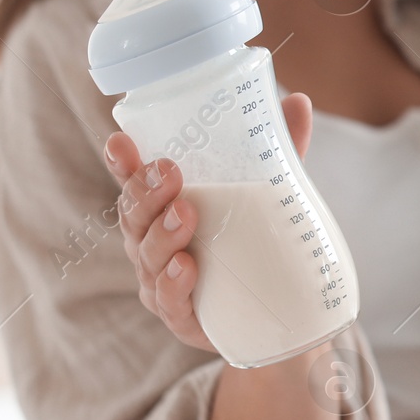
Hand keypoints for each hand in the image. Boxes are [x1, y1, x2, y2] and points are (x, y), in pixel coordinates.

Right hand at [102, 92, 313, 352]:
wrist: (271, 314)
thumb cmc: (252, 244)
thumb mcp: (267, 196)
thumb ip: (279, 152)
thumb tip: (298, 102)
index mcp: (163, 208)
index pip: (133, 181)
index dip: (122, 163)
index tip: (121, 143)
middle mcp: (152, 243)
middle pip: (133, 216)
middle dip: (145, 192)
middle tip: (169, 173)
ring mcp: (161, 281)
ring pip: (147, 256)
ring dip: (162, 234)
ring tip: (186, 215)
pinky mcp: (181, 318)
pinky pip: (169, 301)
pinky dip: (174, 284)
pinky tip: (186, 267)